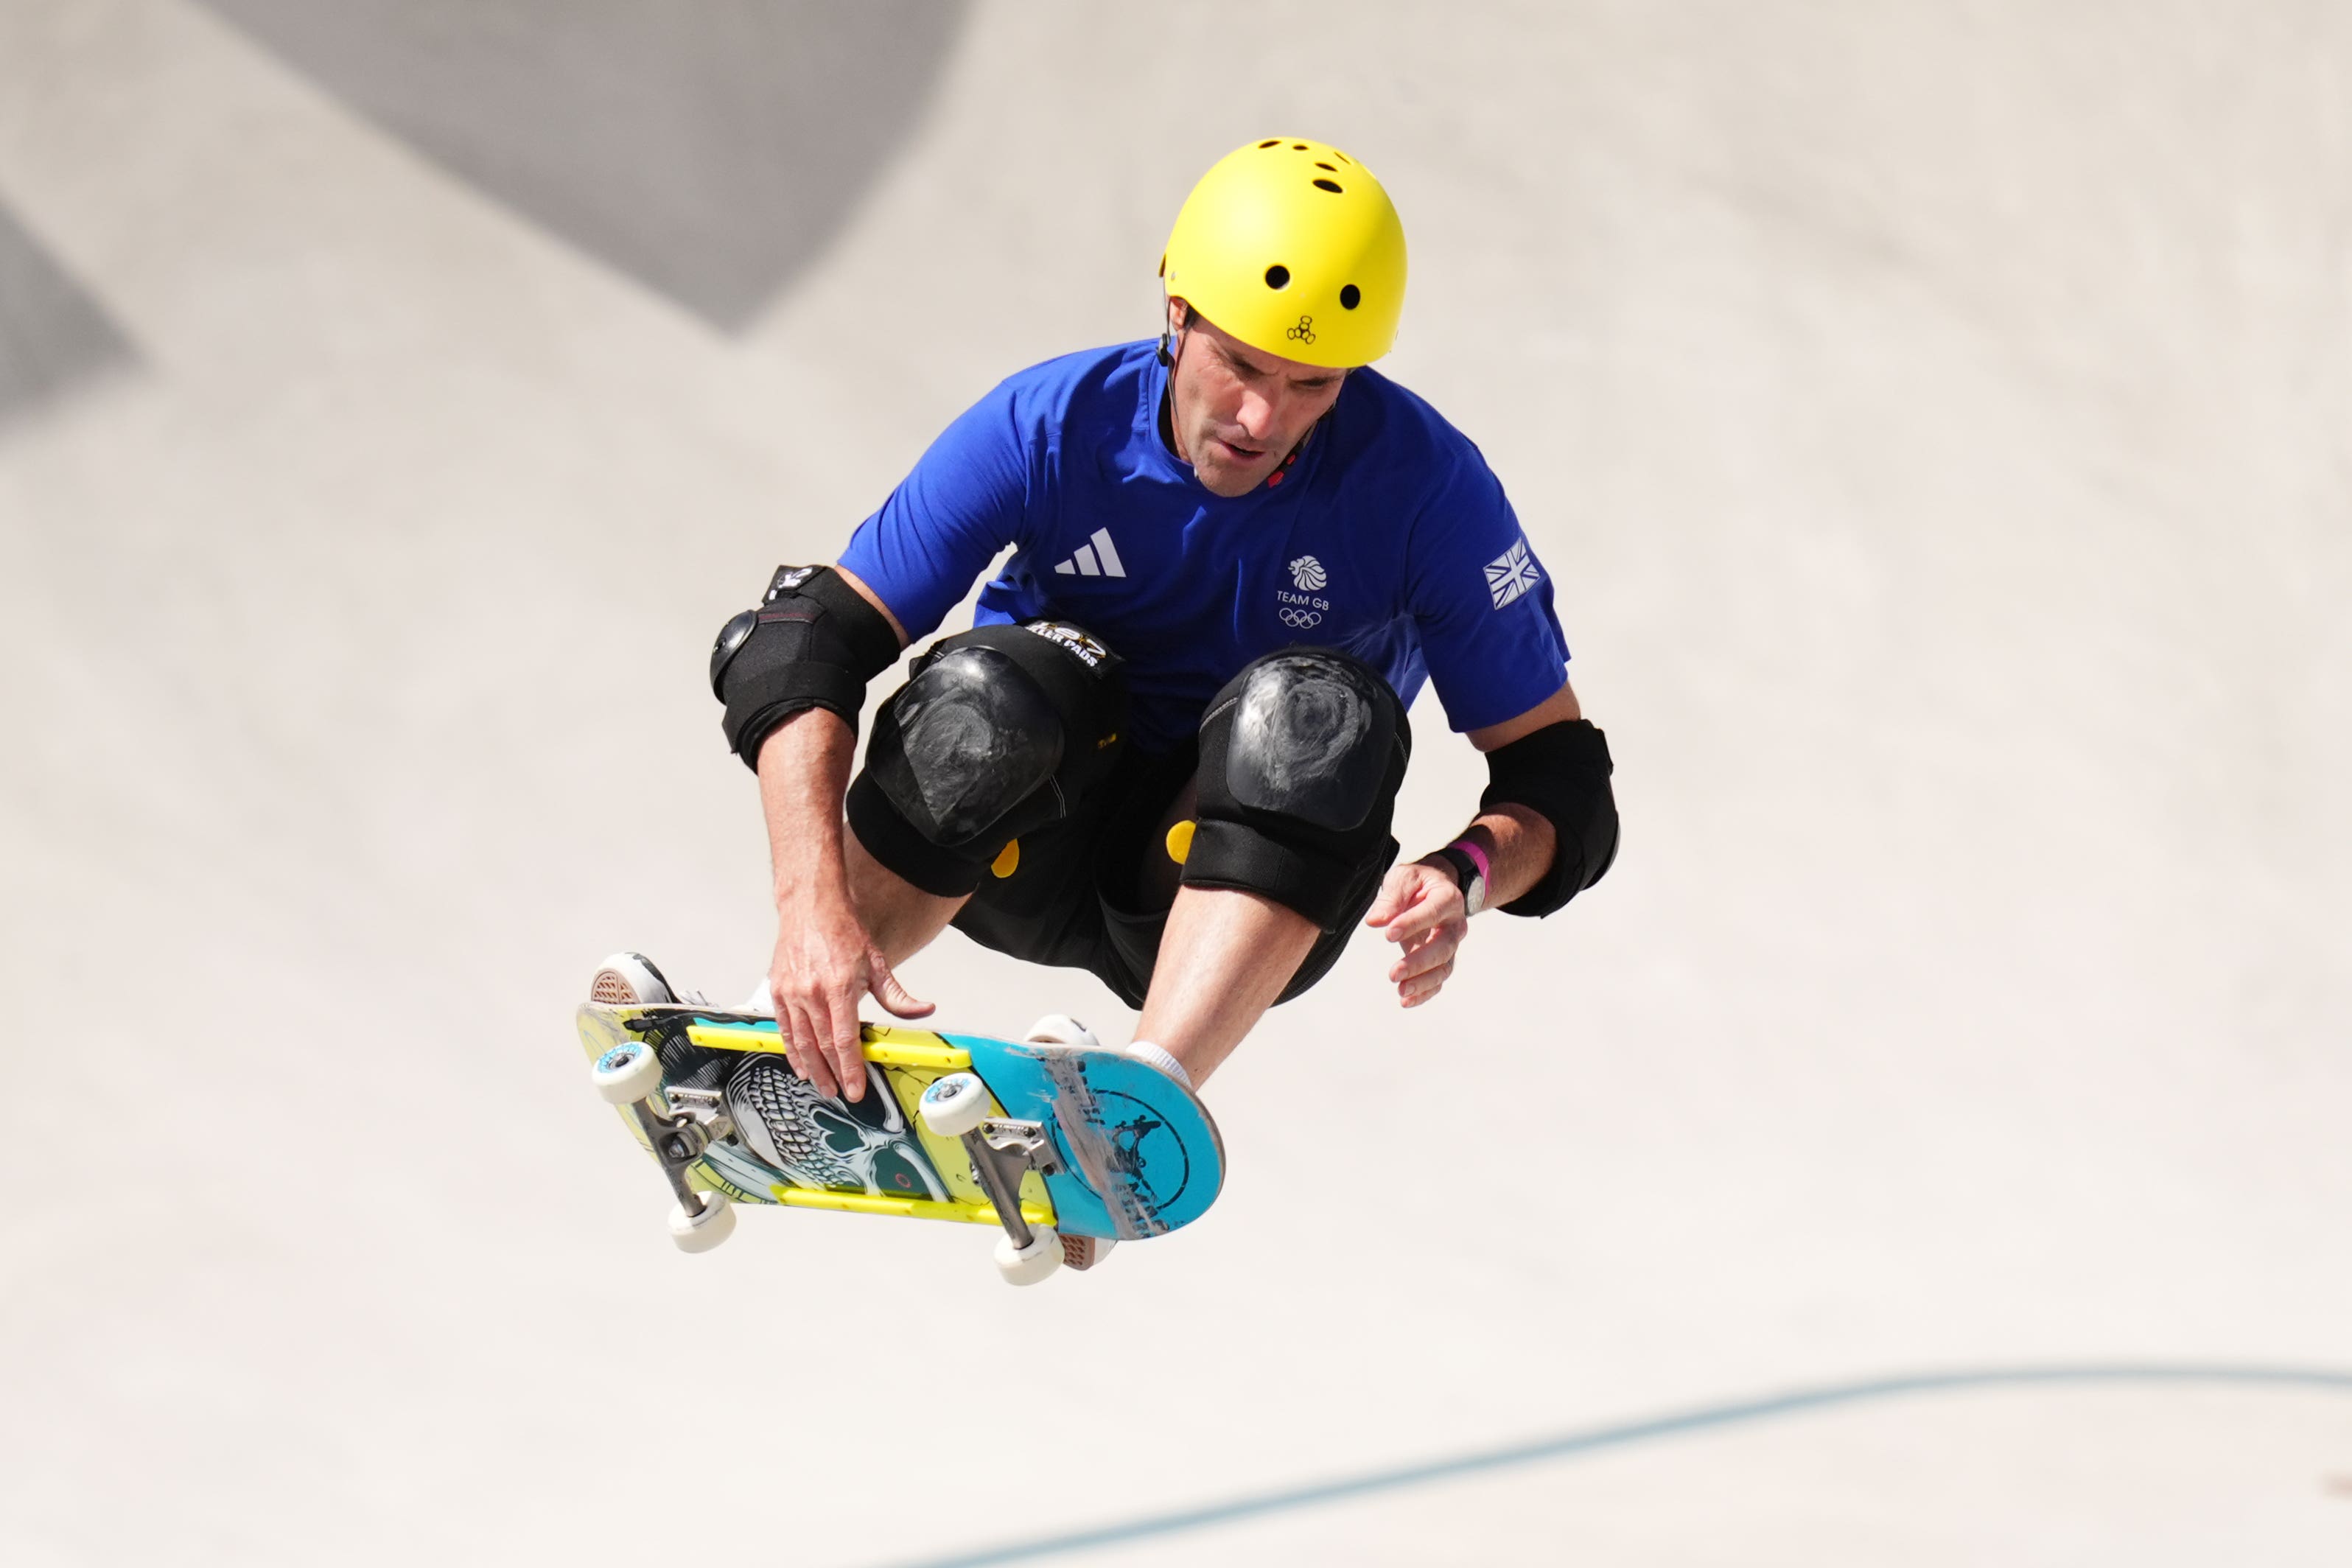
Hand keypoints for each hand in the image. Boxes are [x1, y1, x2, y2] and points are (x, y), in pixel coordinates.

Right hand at [765, 888, 932, 1100]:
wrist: (810, 908)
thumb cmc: (843, 933)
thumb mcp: (877, 963)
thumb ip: (897, 995)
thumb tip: (924, 1010)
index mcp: (840, 987)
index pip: (845, 1039)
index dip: (850, 1068)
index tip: (856, 1089)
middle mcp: (812, 993)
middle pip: (822, 1046)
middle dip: (832, 1074)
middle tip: (840, 1093)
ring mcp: (792, 993)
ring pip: (801, 1042)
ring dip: (812, 1068)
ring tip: (823, 1085)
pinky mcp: (778, 991)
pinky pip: (784, 1028)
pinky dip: (791, 1050)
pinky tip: (800, 1065)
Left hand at [1362, 859, 1470, 1007]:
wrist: (1434, 888)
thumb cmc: (1417, 883)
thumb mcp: (1403, 878)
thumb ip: (1391, 898)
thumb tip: (1375, 921)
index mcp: (1447, 898)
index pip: (1432, 912)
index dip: (1412, 924)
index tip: (1388, 934)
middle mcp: (1454, 924)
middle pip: (1443, 947)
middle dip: (1419, 962)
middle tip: (1394, 973)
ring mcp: (1450, 944)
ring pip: (1443, 968)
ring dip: (1422, 982)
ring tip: (1400, 991)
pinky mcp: (1442, 959)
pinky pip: (1438, 979)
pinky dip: (1424, 993)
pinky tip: (1406, 1000)